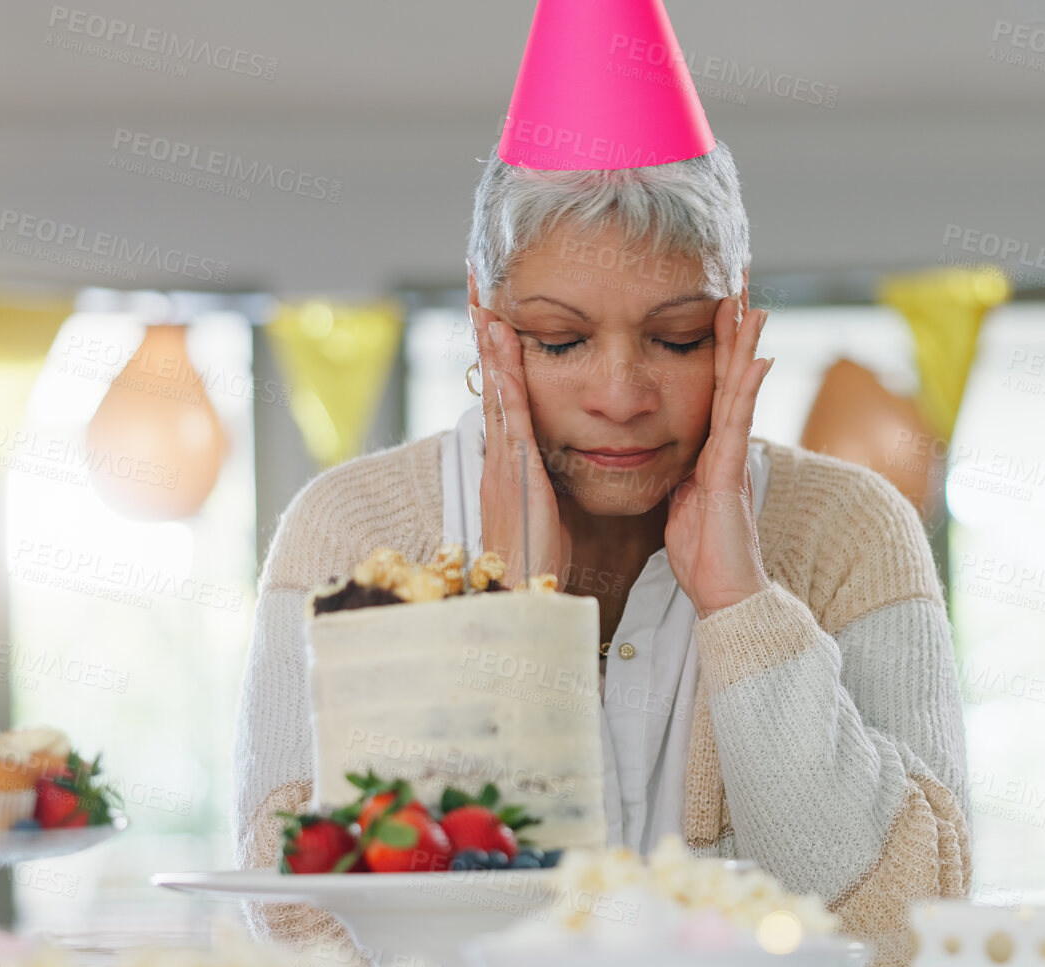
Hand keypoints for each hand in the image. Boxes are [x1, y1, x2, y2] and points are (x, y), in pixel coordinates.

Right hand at [472, 303, 568, 586]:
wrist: (526, 600)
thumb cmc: (542, 565)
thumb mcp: (550, 515)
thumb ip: (554, 486)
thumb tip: (565, 468)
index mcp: (512, 464)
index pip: (508, 399)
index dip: (502, 358)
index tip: (498, 317)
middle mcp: (501, 456)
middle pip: (493, 382)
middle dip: (486, 336)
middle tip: (479, 288)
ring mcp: (503, 461)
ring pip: (496, 389)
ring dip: (490, 343)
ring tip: (484, 298)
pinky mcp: (514, 470)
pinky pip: (509, 411)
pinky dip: (504, 372)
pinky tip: (502, 341)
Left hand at [665, 292, 773, 618]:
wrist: (725, 594)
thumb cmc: (704, 555)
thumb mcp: (681, 503)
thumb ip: (681, 475)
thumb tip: (667, 456)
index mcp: (708, 449)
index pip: (710, 385)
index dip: (712, 345)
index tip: (714, 303)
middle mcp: (724, 446)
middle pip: (729, 375)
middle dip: (734, 330)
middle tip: (740, 283)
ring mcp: (731, 457)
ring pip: (739, 390)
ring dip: (746, 346)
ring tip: (752, 304)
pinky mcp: (731, 475)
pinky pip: (739, 424)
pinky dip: (749, 389)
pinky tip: (758, 359)